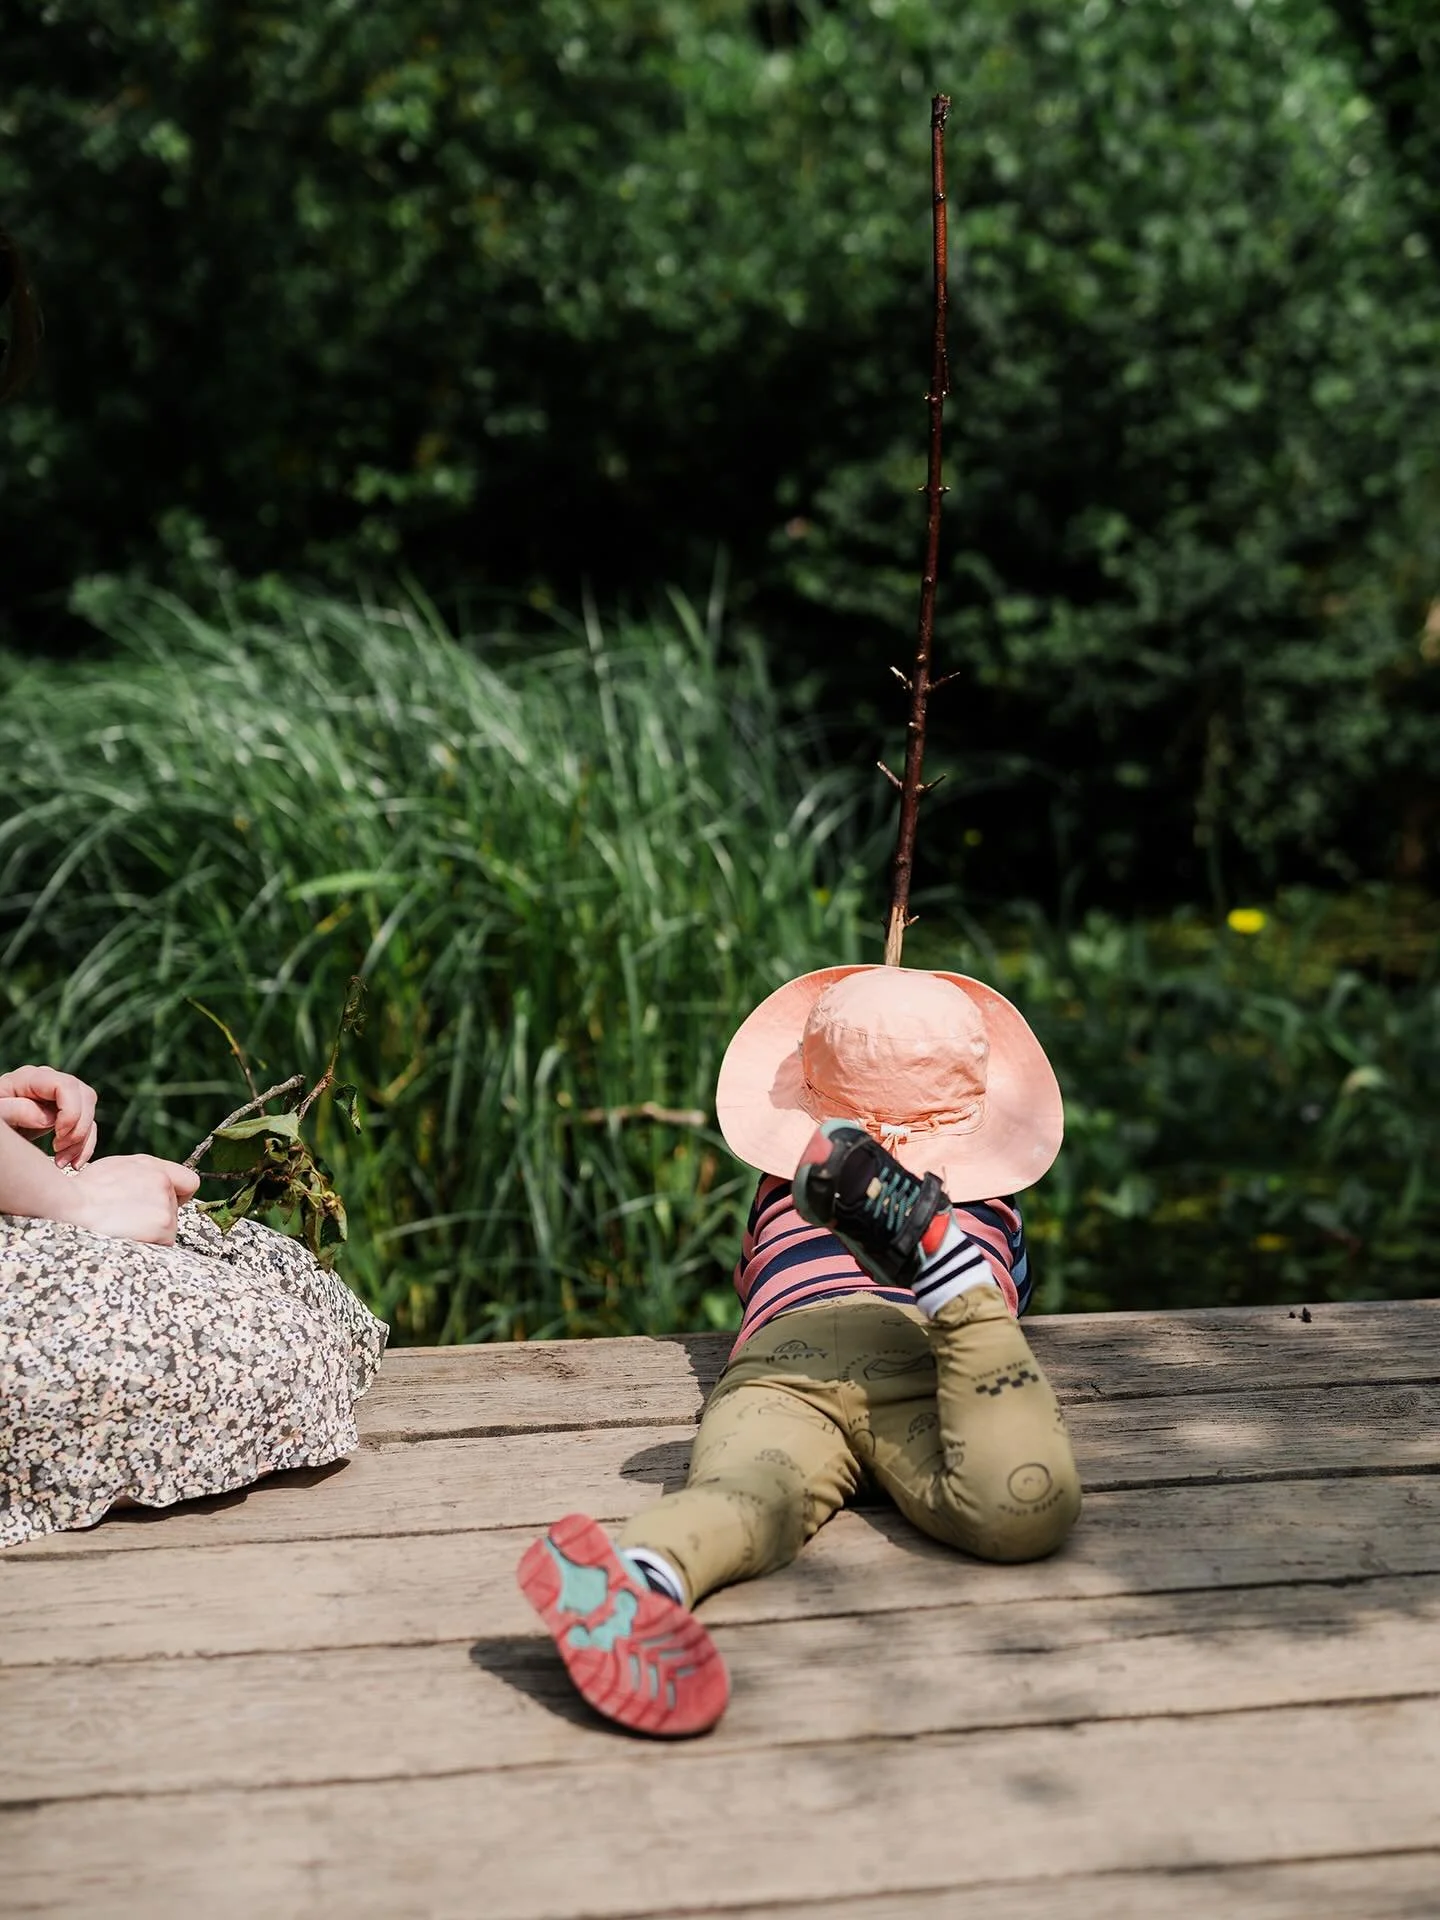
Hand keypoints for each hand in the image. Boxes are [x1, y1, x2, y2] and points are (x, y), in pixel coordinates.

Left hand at [0, 1064, 98, 1168]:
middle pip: (85, 1097)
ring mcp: (60, 1097)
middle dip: (78, 1128)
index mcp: (30, 1078)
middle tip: (59, 1150)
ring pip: (89, 1113)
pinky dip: (84, 1147)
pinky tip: (73, 1163)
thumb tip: (48, 1118)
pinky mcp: (65, 1114)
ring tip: (62, 1162)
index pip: (67, 1086)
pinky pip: (87, 1127)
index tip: (58, 1134)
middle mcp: (50, 1083)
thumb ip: (16, 1111)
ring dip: (82, 1142)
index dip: (71, 1111)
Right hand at [63, 1156, 201, 1245]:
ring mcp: (165, 1205)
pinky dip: (148, 1244)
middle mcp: (164, 1182)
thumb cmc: (85, 1190)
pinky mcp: (163, 1227)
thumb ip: (142, 1174)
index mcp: (153, 1167)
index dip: (179, 1195)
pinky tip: (127, 1237)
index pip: (189, 1182)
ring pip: (168, 1228)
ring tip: (122, 1226)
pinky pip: (162, 1244)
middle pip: (174, 1209)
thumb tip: (150, 1185)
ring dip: (151, 1232)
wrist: (72, 1204)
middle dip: (156, 1216)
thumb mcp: (116, 1168)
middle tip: (128, 1218)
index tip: (164, 1203)